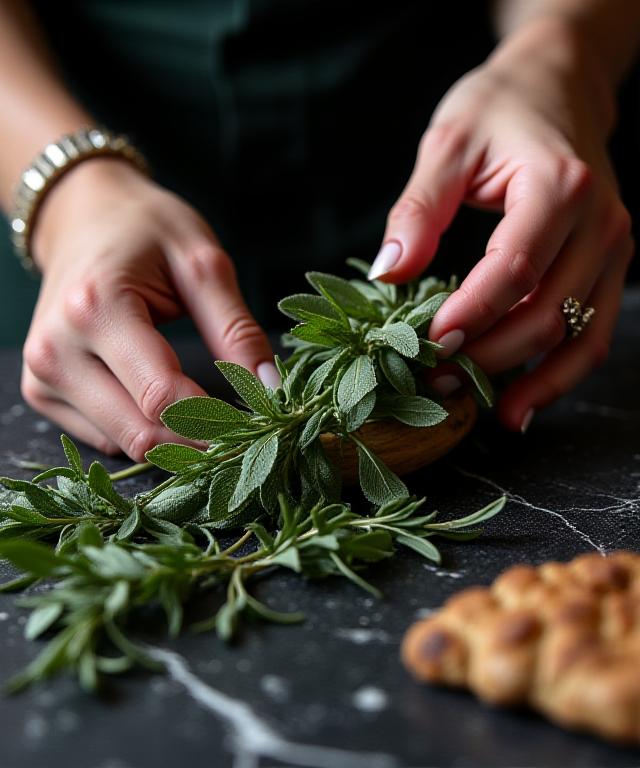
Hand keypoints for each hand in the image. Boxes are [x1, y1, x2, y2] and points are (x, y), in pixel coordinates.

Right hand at [22, 158, 277, 459]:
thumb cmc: (144, 231)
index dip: (217, 421)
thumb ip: (236, 328)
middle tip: (242, 429)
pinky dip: (144, 431)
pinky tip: (165, 404)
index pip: (162, 395)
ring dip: (174, 441)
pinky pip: (105, 438)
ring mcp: (41, 375)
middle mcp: (56, 349)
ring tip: (208, 413)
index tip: (259, 422)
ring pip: (124, 443)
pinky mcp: (41, 392)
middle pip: (141, 431)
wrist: (80, 218)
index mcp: (97, 308)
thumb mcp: (202, 264)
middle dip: (199, 440)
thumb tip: (270, 388)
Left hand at [370, 17, 632, 431]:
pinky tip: (523, 402)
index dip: (470, 316)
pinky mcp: (609, 264)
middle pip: (546, 315)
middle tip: (434, 380)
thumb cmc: (498, 109)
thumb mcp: (447, 144)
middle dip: (488, 357)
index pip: (514, 271)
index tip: (428, 344)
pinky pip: (592, 332)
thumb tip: (388, 275)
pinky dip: (560, 373)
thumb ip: (418, 211)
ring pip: (579, 336)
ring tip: (481, 412)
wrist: (558, 85)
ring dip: (529, 381)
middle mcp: (599, 223)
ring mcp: (613, 247)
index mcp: (558, 187)